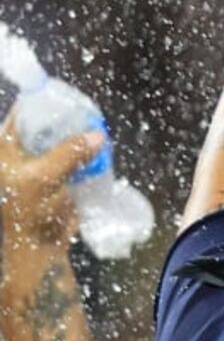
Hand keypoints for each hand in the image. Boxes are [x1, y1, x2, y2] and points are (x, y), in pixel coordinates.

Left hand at [0, 115, 100, 255]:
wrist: (39, 246)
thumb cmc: (29, 211)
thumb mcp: (44, 177)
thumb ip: (69, 153)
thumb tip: (97, 135)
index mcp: (4, 148)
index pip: (21, 114)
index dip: (42, 102)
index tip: (65, 95)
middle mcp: (17, 152)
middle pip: (43, 124)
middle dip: (65, 118)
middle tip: (86, 110)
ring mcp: (36, 164)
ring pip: (59, 140)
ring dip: (76, 135)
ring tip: (94, 127)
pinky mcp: (54, 176)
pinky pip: (71, 156)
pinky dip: (83, 151)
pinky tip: (97, 147)